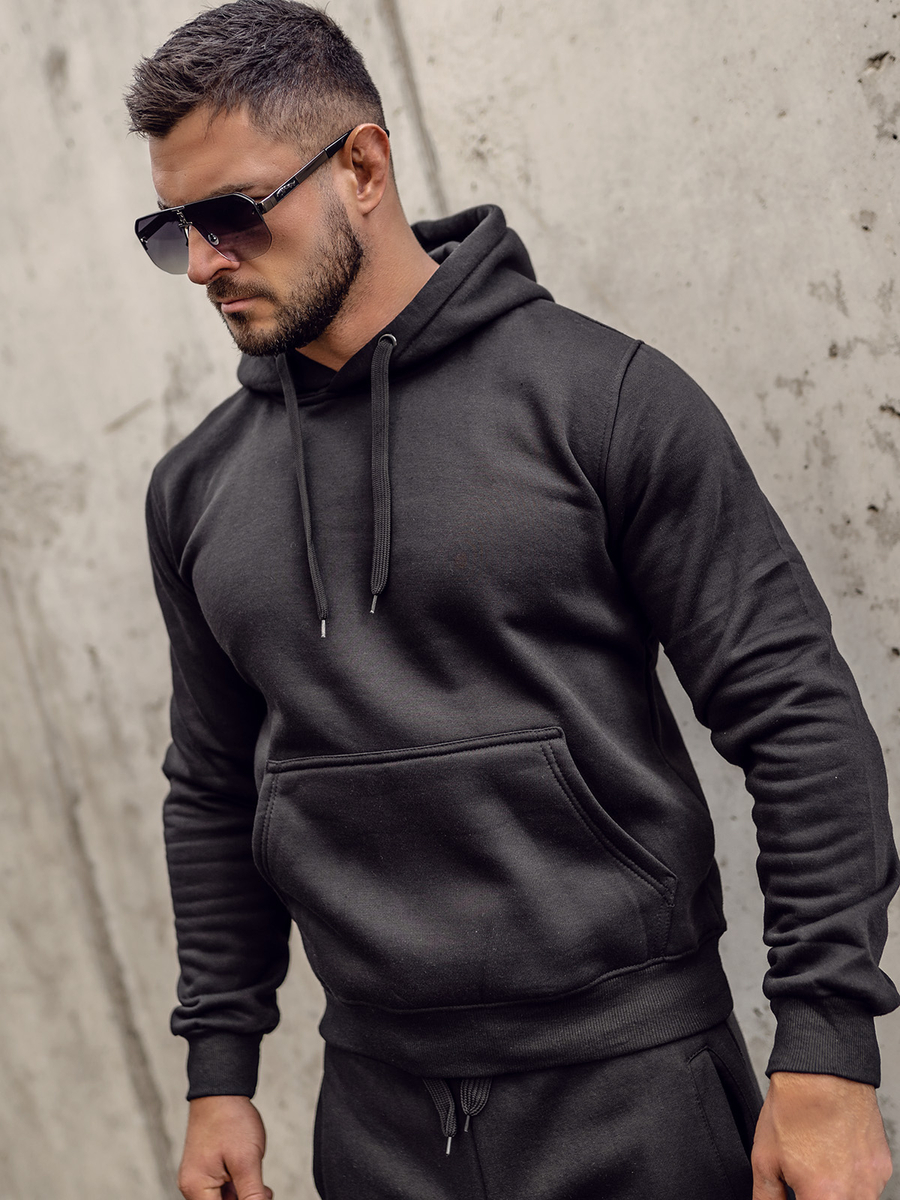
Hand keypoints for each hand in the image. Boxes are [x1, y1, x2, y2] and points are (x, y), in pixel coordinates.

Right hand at [177, 1094, 272, 1199]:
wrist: (220, 1090)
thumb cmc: (231, 1120)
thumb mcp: (247, 1160)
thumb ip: (252, 1195)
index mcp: (196, 1188)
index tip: (259, 1195)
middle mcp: (192, 1187)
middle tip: (266, 1190)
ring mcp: (197, 1177)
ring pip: (223, 1199)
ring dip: (243, 1194)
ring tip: (258, 1178)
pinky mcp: (204, 1169)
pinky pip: (221, 1188)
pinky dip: (237, 1185)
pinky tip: (249, 1172)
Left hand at [751, 1072, 891, 1198]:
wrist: (822, 1071)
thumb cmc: (794, 1108)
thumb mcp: (765, 1158)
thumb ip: (768, 1196)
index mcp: (825, 1196)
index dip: (802, 1199)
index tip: (797, 1191)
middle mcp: (856, 1194)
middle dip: (818, 1195)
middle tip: (805, 1176)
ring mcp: (873, 1181)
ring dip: (837, 1191)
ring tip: (819, 1163)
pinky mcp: (883, 1166)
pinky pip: (868, 1185)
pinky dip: (852, 1178)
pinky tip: (835, 1154)